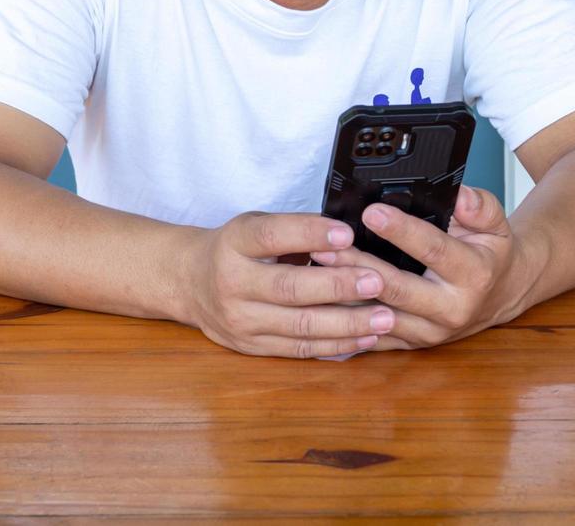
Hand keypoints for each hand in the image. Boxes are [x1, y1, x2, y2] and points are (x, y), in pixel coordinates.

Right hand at [180, 212, 398, 357]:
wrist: (189, 282)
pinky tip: (366, 337)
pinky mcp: (252, 347)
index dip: (310, 234)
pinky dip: (336, 345)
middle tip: (378, 282)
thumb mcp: (254, 225)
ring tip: (385, 317)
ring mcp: (241, 321)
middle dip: (339, 286)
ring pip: (299, 326)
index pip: (272, 236)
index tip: (347, 234)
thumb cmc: (235, 249)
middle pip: (290, 288)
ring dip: (347, 323)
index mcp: (235, 243)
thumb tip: (348, 235)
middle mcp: (233, 283)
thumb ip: (294, 229)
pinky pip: (299, 349)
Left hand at [309, 186, 535, 350]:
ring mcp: (430, 332)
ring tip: (317, 267)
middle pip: (397, 289)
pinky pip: (372, 335)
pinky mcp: (411, 345)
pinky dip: (345, 319)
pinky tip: (321, 299)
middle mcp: (451, 309)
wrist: (500, 296)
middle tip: (326, 245)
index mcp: (473, 275)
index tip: (371, 213)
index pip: (433, 250)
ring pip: (378, 316)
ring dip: (345, 294)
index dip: (401, 231)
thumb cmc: (491, 254)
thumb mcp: (496, 223)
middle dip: (359, 266)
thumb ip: (479, 206)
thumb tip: (458, 196)